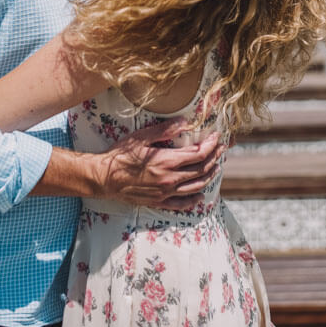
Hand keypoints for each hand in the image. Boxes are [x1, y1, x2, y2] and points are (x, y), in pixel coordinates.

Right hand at [90, 118, 222, 210]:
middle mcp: (170, 179)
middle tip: (222, 148)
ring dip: (209, 176)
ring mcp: (165, 193)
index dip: (211, 145)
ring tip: (216, 167)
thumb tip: (185, 121)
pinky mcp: (158, 202)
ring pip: (195, 187)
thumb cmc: (120, 155)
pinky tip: (200, 196)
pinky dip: (194, 200)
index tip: (216, 136)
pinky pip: (181, 204)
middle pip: (201, 170)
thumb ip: (164, 130)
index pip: (198, 154)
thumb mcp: (141, 137)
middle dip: (214, 158)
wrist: (103, 178)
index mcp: (167, 161)